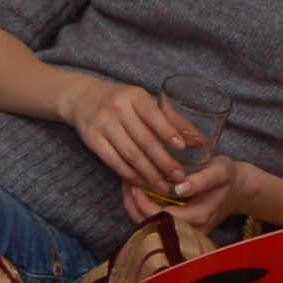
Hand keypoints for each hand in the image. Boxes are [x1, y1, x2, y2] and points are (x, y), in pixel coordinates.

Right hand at [60, 76, 185, 189]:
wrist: (82, 98)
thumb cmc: (123, 102)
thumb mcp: (144, 102)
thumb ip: (171, 120)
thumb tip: (200, 141)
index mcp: (134, 96)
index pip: (153, 114)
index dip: (168, 131)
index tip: (182, 148)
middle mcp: (117, 108)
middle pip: (144, 139)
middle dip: (164, 161)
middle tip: (179, 177)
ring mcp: (102, 124)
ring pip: (130, 154)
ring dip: (149, 173)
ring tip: (164, 186)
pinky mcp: (91, 139)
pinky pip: (114, 162)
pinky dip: (130, 174)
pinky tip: (143, 182)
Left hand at [120, 155, 251, 228]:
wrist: (239, 191)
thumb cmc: (228, 178)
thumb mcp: (220, 171)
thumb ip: (202, 180)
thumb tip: (179, 188)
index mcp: (197, 218)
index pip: (160, 217)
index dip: (142, 203)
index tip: (133, 184)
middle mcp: (189, 231)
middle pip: (149, 226)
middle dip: (133, 205)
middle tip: (126, 181)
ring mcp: (184, 234)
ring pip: (149, 227)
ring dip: (135, 207)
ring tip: (128, 185)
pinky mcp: (179, 230)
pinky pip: (155, 224)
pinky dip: (143, 209)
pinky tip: (138, 191)